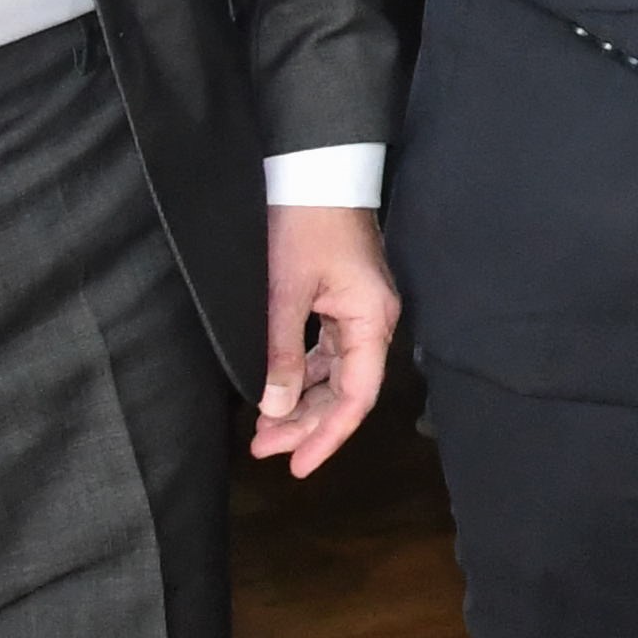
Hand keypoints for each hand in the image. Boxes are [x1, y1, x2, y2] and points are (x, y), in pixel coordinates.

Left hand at [253, 207, 399, 475]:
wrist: (313, 172)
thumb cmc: (303, 225)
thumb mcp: (284, 291)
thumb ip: (281, 353)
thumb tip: (276, 408)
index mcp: (370, 321)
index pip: (357, 396)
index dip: (328, 435)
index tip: (297, 465)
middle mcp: (372, 322)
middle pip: (346, 391)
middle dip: (307, 424)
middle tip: (264, 450)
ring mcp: (358, 312)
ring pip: (335, 375)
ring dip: (302, 403)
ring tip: (264, 430)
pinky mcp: (341, 302)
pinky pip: (326, 353)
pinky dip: (302, 376)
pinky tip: (277, 391)